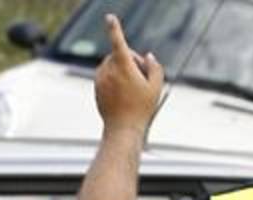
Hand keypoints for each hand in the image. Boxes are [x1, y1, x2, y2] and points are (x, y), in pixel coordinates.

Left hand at [94, 14, 163, 134]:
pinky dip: (115, 79)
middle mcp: (108, 70)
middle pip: (119, 55)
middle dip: (130, 61)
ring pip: (112, 65)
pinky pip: (107, 76)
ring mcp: (100, 79)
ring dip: (122, 70)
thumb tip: (148, 57)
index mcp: (122, 66)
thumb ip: (155, 67)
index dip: (115, 28)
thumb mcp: (156, 86)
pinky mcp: (97, 88)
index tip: (110, 18)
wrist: (122, 129)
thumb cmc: (141, 109)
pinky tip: (124, 94)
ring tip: (133, 89)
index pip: (118, 42)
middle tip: (142, 78)